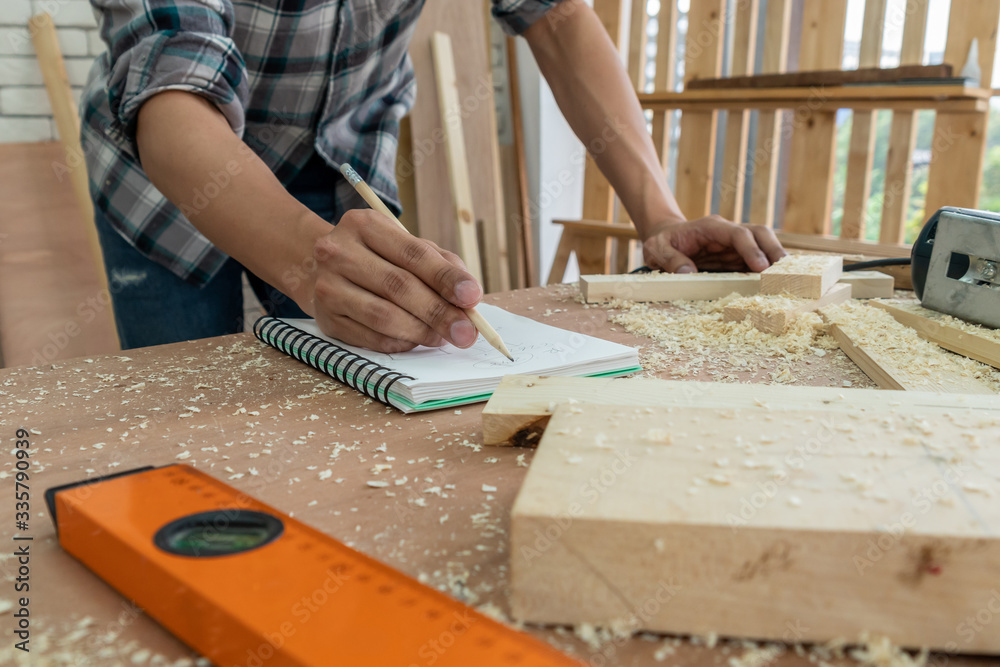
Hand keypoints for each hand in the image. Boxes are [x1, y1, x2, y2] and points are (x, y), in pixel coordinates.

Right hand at [308, 209, 482, 352]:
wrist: (321, 270)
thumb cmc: (378, 257)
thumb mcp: (406, 246)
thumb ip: (441, 264)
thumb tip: (468, 297)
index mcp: (364, 225)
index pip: (412, 253)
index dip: (445, 278)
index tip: (472, 297)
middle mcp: (339, 252)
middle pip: (398, 286)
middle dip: (438, 312)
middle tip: (465, 331)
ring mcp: (328, 287)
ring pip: (383, 316)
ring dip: (421, 332)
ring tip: (442, 337)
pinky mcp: (326, 319)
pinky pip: (371, 338)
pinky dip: (400, 343)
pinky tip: (416, 340)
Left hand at [641, 216, 786, 272]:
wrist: (665, 239)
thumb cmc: (662, 243)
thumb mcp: (656, 249)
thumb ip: (670, 259)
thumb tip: (687, 273)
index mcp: (711, 227)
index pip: (737, 233)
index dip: (751, 249)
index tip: (761, 268)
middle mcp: (727, 232)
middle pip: (759, 233)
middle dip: (774, 250)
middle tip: (784, 273)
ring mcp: (735, 244)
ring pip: (764, 244)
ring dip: (776, 261)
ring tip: (788, 279)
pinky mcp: (737, 256)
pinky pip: (757, 260)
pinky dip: (768, 270)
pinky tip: (776, 283)